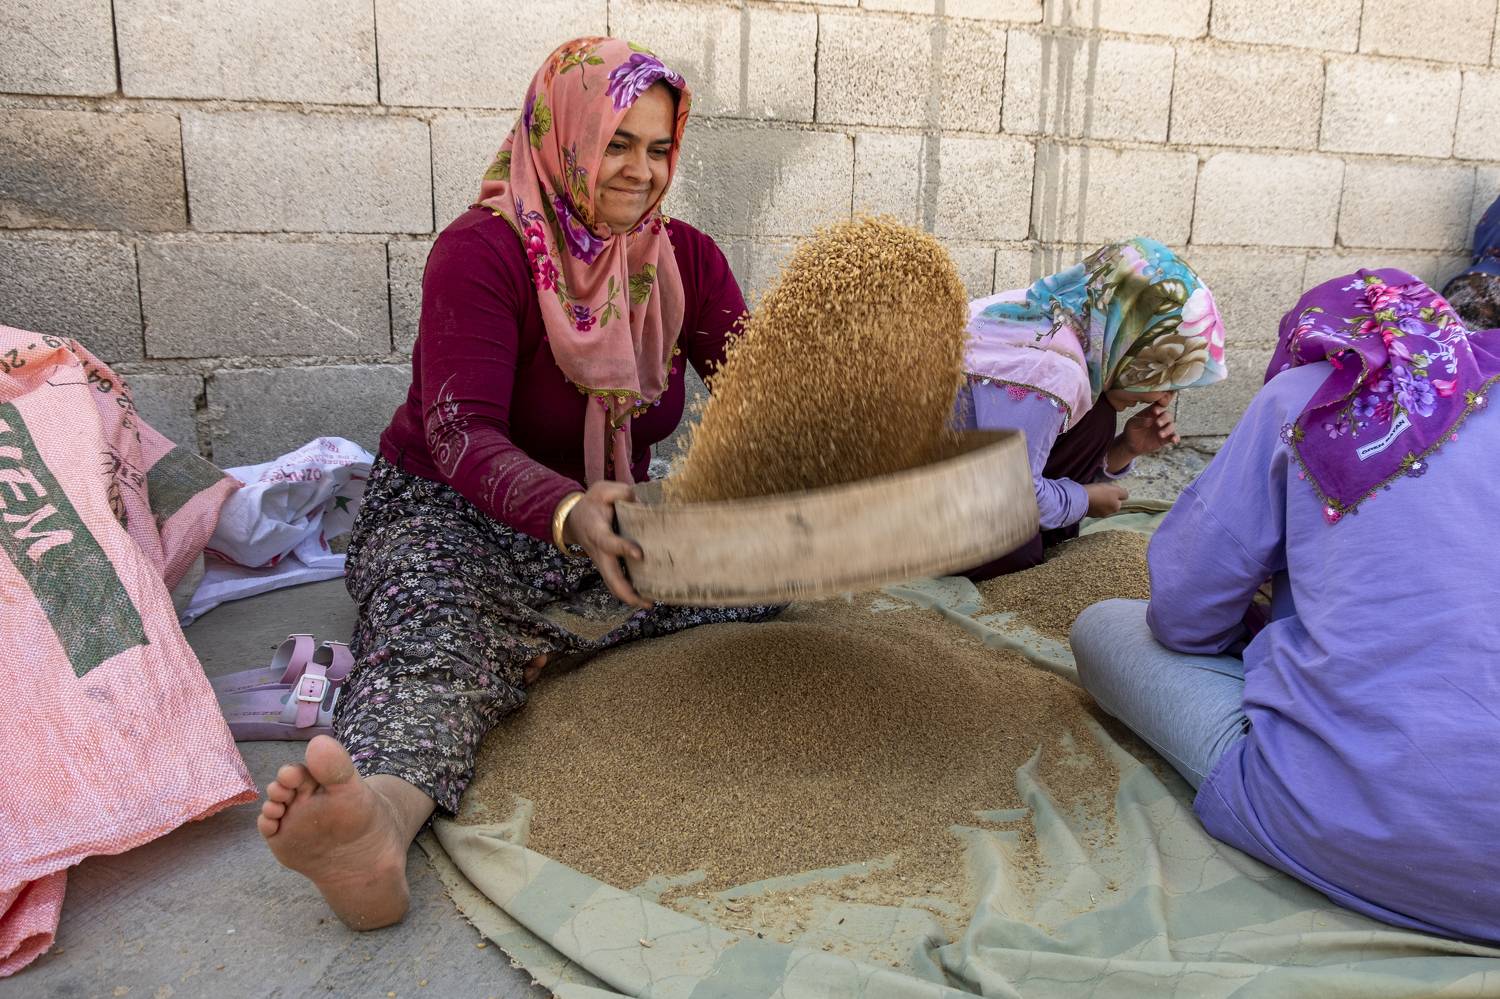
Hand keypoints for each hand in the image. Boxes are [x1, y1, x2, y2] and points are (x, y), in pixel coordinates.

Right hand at [560, 482, 652, 608]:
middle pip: (610, 578)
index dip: (623, 548)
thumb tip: (642, 504)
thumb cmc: (592, 503)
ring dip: (629, 597)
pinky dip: (629, 592)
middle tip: (646, 603)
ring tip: (649, 604)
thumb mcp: (602, 490)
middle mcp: (599, 552)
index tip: (639, 553)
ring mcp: (602, 562)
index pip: (609, 543)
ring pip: (612, 585)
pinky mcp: (608, 566)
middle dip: (627, 593)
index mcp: (597, 532)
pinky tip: (647, 595)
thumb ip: (622, 492)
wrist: (573, 518)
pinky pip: (616, 582)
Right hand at [1084, 482, 1128, 517]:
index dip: (1115, 495)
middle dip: (1107, 500)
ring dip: (1099, 502)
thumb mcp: (1115, 490)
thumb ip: (1123, 493)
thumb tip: (1125, 496)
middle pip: (1110, 505)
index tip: (1109, 490)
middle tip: (1101, 491)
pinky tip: (1088, 499)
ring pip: (1101, 507)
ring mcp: (1097, 515)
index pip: (1119, 501)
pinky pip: (1092, 508)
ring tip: (1093, 495)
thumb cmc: (1100, 493)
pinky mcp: (1087, 514)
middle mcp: (1108, 514)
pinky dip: (1091, 504)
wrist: (1080, 499)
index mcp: (1116, 508)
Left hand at [1117, 399, 1179, 459]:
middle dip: (1164, 418)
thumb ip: (1140, 421)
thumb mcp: (1132, 424)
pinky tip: (1174, 440)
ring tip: (1160, 434)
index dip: (1159, 408)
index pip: (1159, 406)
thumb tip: (1150, 421)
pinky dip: (1176, 438)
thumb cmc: (1131, 430)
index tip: (1155, 411)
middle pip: (1167, 415)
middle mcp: (1160, 418)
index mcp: (1152, 411)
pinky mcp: (1166, 438)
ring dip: (1168, 429)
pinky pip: (1174, 436)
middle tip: (1158, 423)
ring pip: (1171, 426)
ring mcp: (1164, 428)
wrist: (1131, 444)